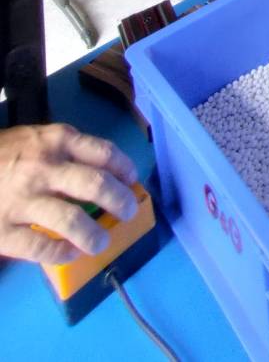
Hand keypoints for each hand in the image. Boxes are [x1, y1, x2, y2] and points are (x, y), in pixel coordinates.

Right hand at [0, 123, 137, 264]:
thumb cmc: (4, 154)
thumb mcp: (37, 138)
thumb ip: (67, 150)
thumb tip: (106, 170)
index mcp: (56, 141)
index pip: (103, 153)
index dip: (124, 168)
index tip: (132, 180)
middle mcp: (44, 168)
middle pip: (96, 186)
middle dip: (120, 202)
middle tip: (128, 212)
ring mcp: (24, 200)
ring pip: (71, 220)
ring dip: (94, 235)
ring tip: (102, 241)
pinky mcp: (4, 230)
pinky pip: (40, 247)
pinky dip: (60, 253)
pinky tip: (70, 253)